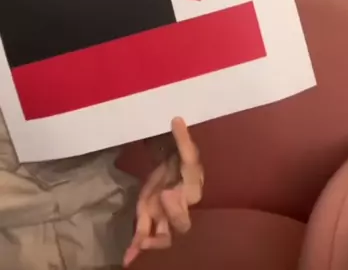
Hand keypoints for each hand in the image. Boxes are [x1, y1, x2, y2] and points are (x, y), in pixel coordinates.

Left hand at [123, 118, 203, 265]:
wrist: (170, 161)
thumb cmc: (176, 152)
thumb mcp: (179, 144)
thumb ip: (180, 136)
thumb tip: (176, 118)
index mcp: (192, 182)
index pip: (191, 187)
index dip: (182, 191)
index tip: (168, 189)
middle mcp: (181, 203)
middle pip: (183, 220)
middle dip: (173, 214)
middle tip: (163, 200)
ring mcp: (164, 214)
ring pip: (166, 236)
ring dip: (155, 240)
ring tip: (143, 242)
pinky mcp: (149, 218)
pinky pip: (145, 236)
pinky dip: (136, 247)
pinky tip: (127, 258)